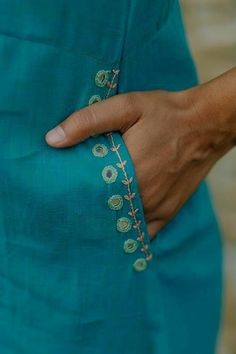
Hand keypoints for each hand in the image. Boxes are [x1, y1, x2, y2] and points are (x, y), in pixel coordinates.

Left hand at [45, 87, 232, 240]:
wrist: (206, 124)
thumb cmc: (165, 114)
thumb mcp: (126, 107)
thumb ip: (88, 122)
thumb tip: (52, 140)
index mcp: (129, 171)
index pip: (88, 195)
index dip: (71, 196)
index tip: (58, 194)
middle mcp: (143, 196)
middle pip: (103, 212)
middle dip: (86, 210)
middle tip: (71, 204)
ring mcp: (157, 207)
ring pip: (122, 225)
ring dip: (105, 221)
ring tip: (90, 214)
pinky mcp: (168, 211)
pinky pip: (144, 232)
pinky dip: (129, 231)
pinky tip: (117, 226)